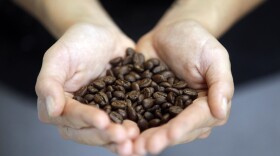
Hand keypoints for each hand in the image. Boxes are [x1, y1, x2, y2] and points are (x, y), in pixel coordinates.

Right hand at [35, 23, 138, 155]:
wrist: (103, 36)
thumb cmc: (78, 42)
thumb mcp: (59, 56)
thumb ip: (49, 82)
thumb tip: (52, 110)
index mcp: (60, 103)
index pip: (70, 117)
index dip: (86, 120)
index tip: (102, 121)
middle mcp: (78, 114)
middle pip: (89, 132)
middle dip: (105, 135)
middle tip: (123, 135)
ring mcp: (99, 114)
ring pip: (106, 132)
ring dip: (119, 139)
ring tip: (134, 138)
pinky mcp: (116, 111)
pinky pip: (122, 123)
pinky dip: (131, 130)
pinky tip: (141, 134)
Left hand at [134, 20, 233, 154]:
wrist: (171, 32)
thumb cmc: (197, 41)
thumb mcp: (214, 57)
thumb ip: (221, 83)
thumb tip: (221, 111)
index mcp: (206, 104)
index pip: (197, 119)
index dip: (184, 127)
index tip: (171, 134)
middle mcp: (186, 112)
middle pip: (175, 129)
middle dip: (161, 139)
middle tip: (146, 147)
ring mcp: (166, 109)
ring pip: (156, 127)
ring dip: (143, 138)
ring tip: (130, 147)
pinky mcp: (148, 102)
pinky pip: (139, 115)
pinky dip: (130, 124)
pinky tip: (120, 132)